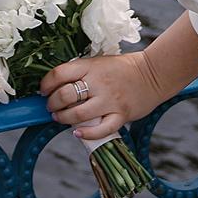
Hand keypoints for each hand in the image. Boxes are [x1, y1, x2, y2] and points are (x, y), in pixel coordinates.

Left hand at [40, 52, 161, 140]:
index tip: (43, 91)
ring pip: (79, 114)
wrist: (154, 73)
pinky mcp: (121, 114)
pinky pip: (101, 129)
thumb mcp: (100, 63)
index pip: (59, 73)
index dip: (46, 84)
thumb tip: (58, 87)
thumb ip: (82, 73)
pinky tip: (78, 133)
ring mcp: (110, 100)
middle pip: (65, 95)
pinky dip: (87, 134)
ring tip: (60, 118)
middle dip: (52, 104)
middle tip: (52, 108)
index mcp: (91, 66)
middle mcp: (99, 82)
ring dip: (64, 119)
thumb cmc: (124, 68)